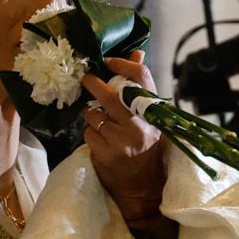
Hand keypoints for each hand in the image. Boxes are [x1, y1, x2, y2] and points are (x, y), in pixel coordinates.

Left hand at [82, 51, 163, 224]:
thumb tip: (137, 51)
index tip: (107, 60)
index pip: (141, 78)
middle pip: (112, 95)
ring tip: (98, 119)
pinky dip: (89, 133)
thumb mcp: (147, 116)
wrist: (142, 186)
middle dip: (93, 84)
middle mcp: (141, 126)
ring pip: (95, 115)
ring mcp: (124, 141)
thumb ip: (139, 85)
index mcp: (153, 112)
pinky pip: (88, 133)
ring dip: (91, 114)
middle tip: (85, 78)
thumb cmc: (143, 144)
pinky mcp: (108, 155)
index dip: (122, 64)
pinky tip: (99, 138)